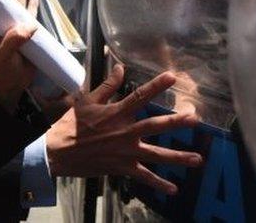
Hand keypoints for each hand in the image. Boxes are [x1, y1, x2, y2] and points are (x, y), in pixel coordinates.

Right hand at [45, 64, 201, 194]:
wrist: (58, 152)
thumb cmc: (71, 124)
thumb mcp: (87, 100)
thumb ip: (108, 85)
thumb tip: (121, 68)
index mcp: (116, 113)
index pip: (140, 96)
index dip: (156, 85)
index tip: (172, 77)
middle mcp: (124, 132)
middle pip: (155, 126)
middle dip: (176, 122)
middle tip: (195, 119)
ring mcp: (125, 152)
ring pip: (156, 154)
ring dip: (178, 157)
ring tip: (197, 159)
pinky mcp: (122, 167)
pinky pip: (144, 176)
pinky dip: (158, 183)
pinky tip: (173, 188)